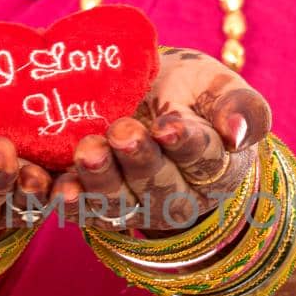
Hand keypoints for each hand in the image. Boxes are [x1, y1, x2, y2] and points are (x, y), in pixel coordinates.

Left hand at [52, 46, 271, 230]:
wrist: (143, 93)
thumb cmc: (187, 89)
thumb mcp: (218, 85)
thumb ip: (239, 104)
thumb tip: (238, 132)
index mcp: (216, 168)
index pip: (205, 159)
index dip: (186, 145)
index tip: (167, 127)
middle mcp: (178, 197)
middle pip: (160, 187)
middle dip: (138, 161)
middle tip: (121, 131)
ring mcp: (136, 206)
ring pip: (119, 203)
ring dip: (100, 180)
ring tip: (87, 151)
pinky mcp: (98, 207)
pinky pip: (81, 210)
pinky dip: (67, 202)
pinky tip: (56, 188)